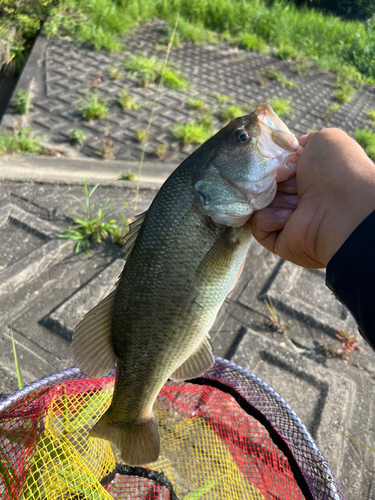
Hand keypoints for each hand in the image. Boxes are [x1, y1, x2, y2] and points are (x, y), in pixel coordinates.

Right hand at [252, 128, 374, 267]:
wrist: (341, 208)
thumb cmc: (337, 171)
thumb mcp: (324, 140)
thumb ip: (303, 142)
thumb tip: (288, 151)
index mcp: (311, 178)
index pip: (278, 169)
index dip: (271, 164)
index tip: (271, 160)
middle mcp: (300, 200)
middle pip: (266, 186)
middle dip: (267, 181)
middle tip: (278, 180)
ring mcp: (289, 221)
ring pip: (259, 204)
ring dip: (269, 199)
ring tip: (292, 201)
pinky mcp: (279, 240)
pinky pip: (259, 225)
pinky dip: (268, 219)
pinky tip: (288, 217)